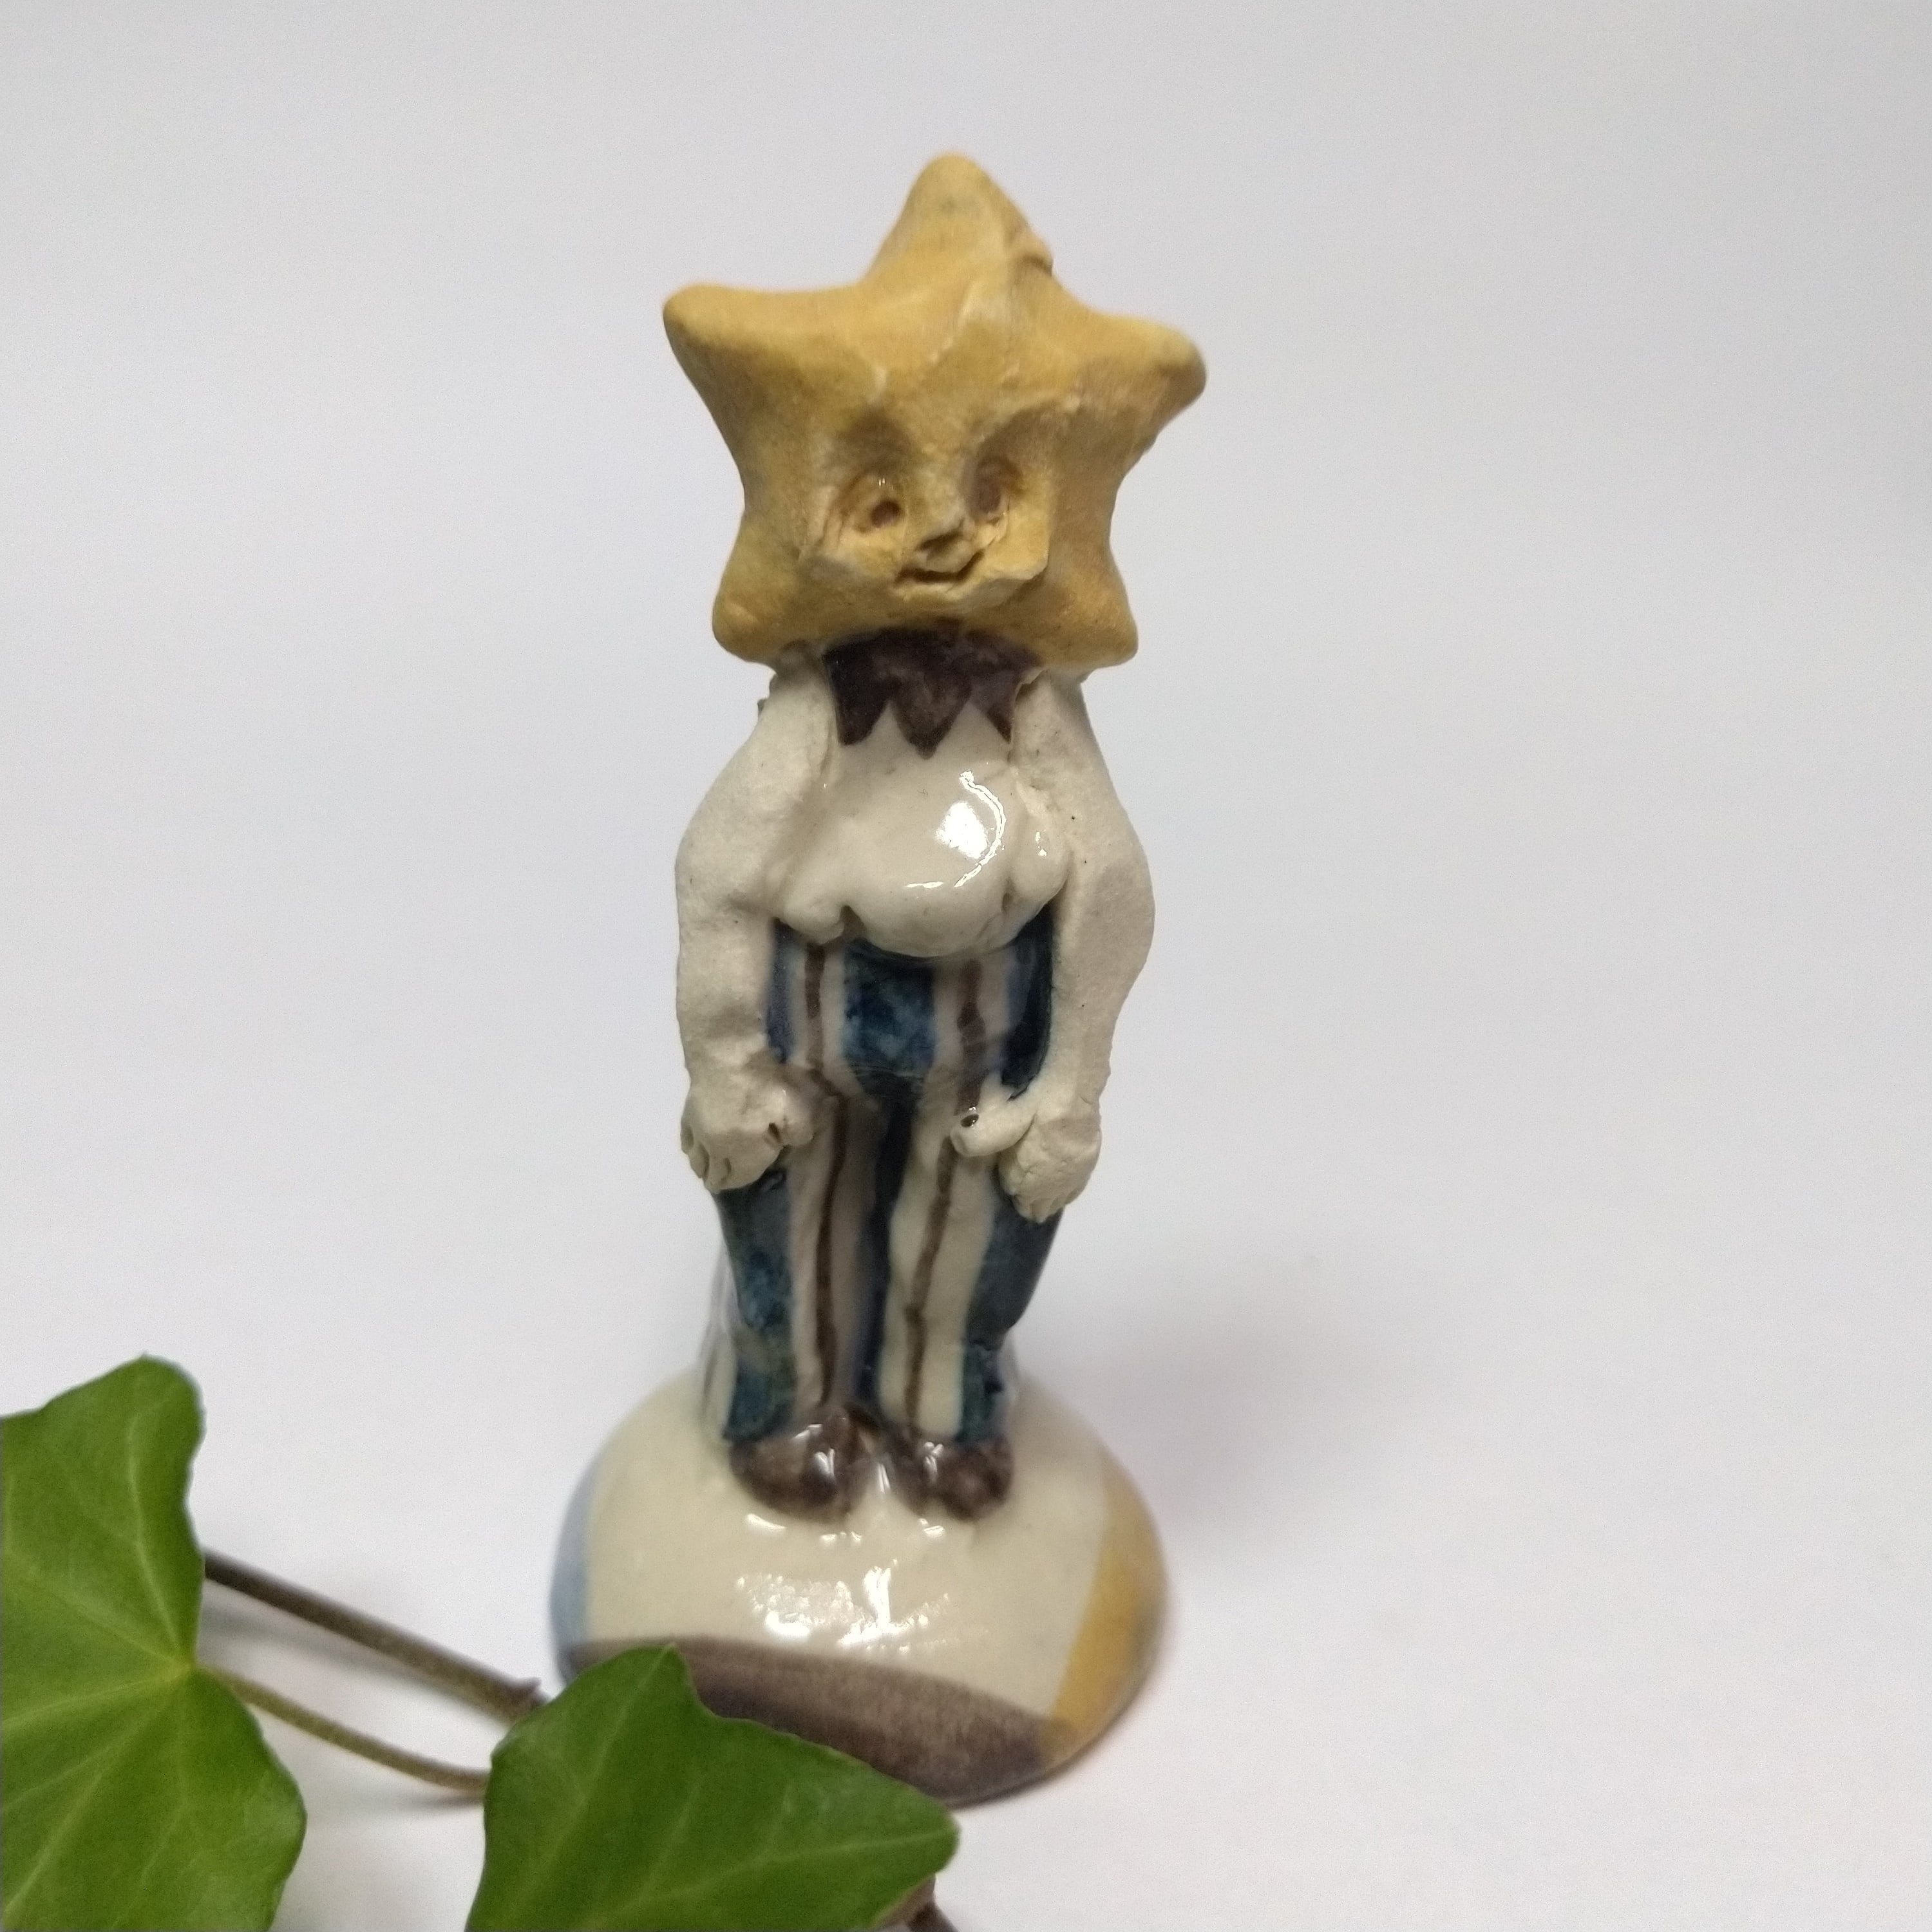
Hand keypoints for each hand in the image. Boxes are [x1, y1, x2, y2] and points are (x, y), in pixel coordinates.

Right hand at [680, 1062, 819, 1192]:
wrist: (724, 1054)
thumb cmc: (762, 1085)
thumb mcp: (795, 1111)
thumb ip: (798, 1135)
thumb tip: (791, 1143)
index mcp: (742, 1155)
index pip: (740, 1179)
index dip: (747, 1178)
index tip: (754, 1171)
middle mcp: (715, 1151)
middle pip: (714, 1176)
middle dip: (722, 1180)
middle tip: (729, 1177)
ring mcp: (697, 1134)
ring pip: (696, 1162)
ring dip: (705, 1168)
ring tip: (712, 1167)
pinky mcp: (687, 1115)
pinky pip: (685, 1143)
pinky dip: (691, 1149)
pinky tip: (695, 1147)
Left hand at [951, 1082, 1099, 1221]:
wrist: (1070, 1093)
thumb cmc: (1028, 1109)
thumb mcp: (994, 1124)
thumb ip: (975, 1139)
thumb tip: (956, 1141)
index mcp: (1025, 1183)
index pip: (1021, 1203)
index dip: (1014, 1195)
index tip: (1010, 1187)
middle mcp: (1051, 1188)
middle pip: (1041, 1207)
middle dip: (1032, 1202)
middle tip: (1025, 1192)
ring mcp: (1072, 1177)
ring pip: (1059, 1200)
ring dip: (1050, 1197)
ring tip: (1043, 1189)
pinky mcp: (1089, 1163)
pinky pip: (1076, 1187)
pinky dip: (1067, 1188)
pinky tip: (1064, 1181)